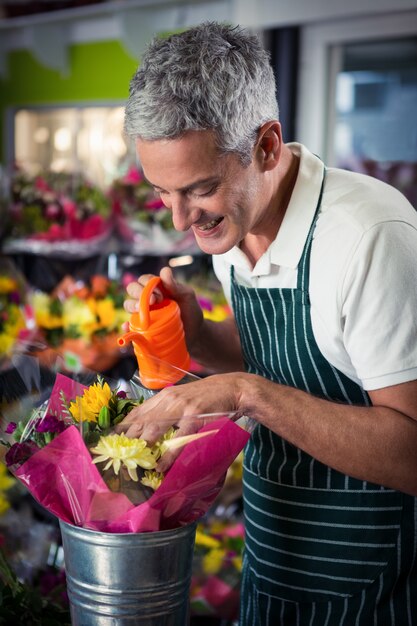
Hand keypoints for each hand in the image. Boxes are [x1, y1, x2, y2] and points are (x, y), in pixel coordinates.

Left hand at [115, 374, 243, 470]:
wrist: (232, 388)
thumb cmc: (207, 397)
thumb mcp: (182, 399)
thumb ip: (166, 410)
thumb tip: (149, 430)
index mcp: (164, 397)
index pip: (136, 413)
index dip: (121, 429)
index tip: (110, 443)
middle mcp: (168, 400)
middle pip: (141, 422)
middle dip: (127, 441)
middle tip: (117, 459)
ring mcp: (181, 408)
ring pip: (154, 429)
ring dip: (142, 448)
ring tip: (133, 464)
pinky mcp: (195, 417)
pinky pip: (178, 438)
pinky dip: (169, 454)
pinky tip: (161, 466)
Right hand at [123, 266, 203, 348]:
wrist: (195, 331)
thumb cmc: (190, 310)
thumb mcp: (186, 296)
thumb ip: (175, 285)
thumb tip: (165, 270)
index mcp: (156, 287)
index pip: (144, 280)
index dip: (148, 284)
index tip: (160, 296)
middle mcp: (147, 298)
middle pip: (132, 289)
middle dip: (138, 292)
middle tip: (152, 302)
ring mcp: (143, 312)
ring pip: (128, 305)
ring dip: (132, 306)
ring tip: (143, 313)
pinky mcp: (142, 327)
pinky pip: (129, 325)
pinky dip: (126, 326)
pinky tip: (128, 327)